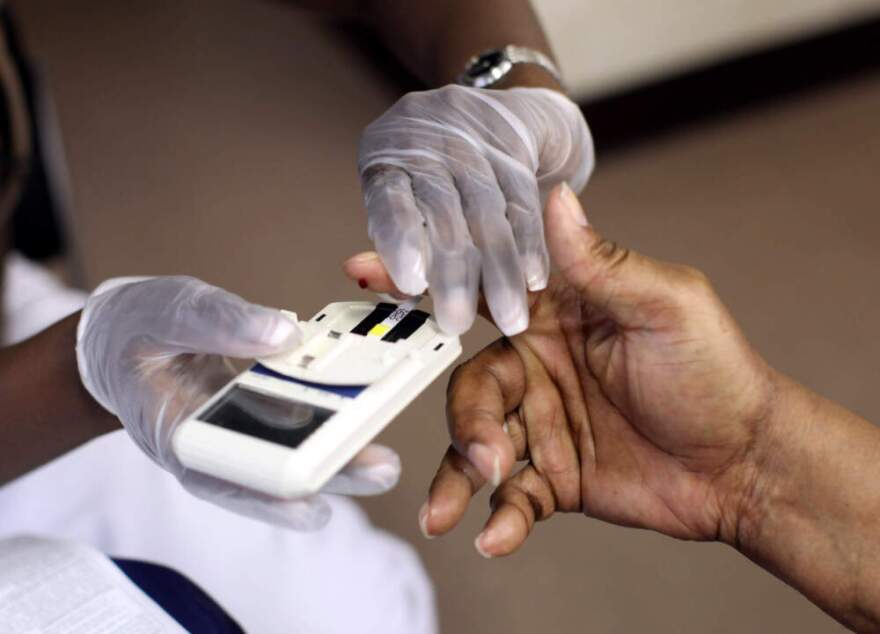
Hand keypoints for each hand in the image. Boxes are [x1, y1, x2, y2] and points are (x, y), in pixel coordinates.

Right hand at [76, 276, 399, 529]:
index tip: (313, 503)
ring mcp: (235, 432)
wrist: (121, 335)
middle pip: (268, 476)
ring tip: (385, 460)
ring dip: (338, 457)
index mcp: (174, 432)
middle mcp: (210, 446)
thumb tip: (284, 333)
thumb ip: (218, 321)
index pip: (221, 477)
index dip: (268, 495)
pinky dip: (327, 423)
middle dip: (326, 475)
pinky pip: (291, 424)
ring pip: (288, 454)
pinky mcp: (254, 413)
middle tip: (381, 472)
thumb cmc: (138, 326)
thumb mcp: (168, 311)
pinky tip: (364, 419)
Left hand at [358, 85, 593, 335]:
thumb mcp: (405, 199)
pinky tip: (534, 281)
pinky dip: (530, 246)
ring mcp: (475, 141)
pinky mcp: (516, 148)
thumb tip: (361, 278)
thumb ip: (390, 246)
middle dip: (452, 273)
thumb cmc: (438, 174)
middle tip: (456, 321)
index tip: (411, 282)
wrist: (499, 116)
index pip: (389, 197)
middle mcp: (429, 140)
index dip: (400, 238)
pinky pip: (524, 204)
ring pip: (488, 212)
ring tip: (507, 316)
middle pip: (442, 211)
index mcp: (388, 153)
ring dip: (499, 271)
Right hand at [422, 184, 778, 555]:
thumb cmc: (714, 371)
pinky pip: (509, 496)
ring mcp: (539, 421)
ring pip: (475, 442)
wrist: (745, 462)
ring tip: (470, 501)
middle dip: (465, 418)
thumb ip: (602, 262)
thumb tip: (556, 197)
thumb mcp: (666, 306)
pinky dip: (498, 518)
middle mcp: (537, 362)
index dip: (425, 278)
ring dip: (465, 472)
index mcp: (556, 311)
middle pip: (468, 383)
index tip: (369, 270)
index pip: (480, 286)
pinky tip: (494, 537)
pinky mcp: (551, 474)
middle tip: (484, 449)